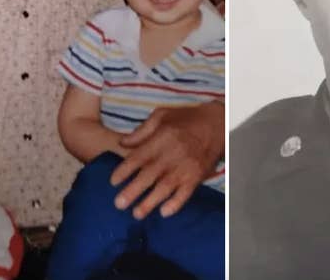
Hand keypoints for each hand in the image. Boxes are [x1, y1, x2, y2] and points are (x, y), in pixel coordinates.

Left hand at [111, 101, 223, 218]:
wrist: (217, 123)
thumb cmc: (186, 118)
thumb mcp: (161, 115)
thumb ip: (141, 131)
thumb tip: (122, 143)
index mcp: (161, 138)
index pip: (139, 157)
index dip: (124, 170)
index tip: (112, 182)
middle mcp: (172, 154)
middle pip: (149, 175)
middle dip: (132, 191)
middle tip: (118, 204)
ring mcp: (185, 166)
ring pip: (165, 188)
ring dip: (150, 202)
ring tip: (136, 214)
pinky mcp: (197, 176)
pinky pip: (186, 193)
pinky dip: (175, 203)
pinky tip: (164, 212)